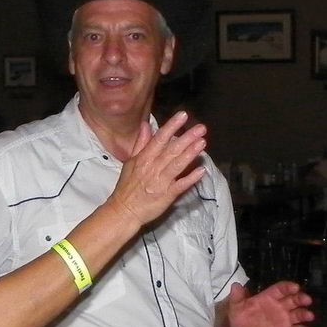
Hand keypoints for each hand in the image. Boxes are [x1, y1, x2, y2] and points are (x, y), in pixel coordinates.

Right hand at [108, 112, 208, 228]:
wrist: (124, 210)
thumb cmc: (127, 186)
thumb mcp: (131, 162)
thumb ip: (140, 143)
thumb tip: (146, 125)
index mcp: (144, 158)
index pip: (159, 139)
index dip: (172, 126)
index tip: (183, 115)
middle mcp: (153, 168)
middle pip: (172, 150)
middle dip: (187, 138)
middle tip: (201, 128)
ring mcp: (161, 182)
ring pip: (177, 165)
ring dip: (190, 153)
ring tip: (202, 143)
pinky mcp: (167, 195)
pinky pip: (180, 185)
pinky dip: (191, 178)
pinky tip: (202, 171)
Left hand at [223, 281, 315, 326]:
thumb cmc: (241, 320)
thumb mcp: (236, 308)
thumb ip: (237, 297)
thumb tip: (235, 284)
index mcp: (269, 298)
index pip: (280, 289)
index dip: (288, 287)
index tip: (295, 287)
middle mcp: (280, 307)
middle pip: (293, 300)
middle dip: (301, 298)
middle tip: (306, 299)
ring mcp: (285, 320)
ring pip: (298, 315)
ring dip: (305, 314)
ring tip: (309, 316)